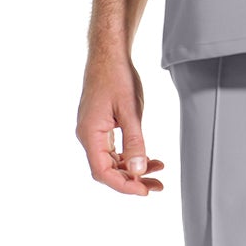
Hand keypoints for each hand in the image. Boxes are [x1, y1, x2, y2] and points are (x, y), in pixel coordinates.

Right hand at [77, 63, 165, 195]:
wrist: (108, 54)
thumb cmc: (117, 76)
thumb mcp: (130, 110)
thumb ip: (134, 141)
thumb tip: (138, 170)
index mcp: (90, 133)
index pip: (103, 172)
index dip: (123, 185)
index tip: (145, 190)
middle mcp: (88, 136)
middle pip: (107, 170)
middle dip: (132, 181)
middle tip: (157, 186)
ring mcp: (93, 131)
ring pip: (111, 162)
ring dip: (133, 170)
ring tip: (158, 174)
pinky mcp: (100, 127)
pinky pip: (113, 150)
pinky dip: (129, 157)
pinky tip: (148, 159)